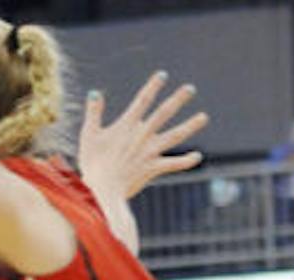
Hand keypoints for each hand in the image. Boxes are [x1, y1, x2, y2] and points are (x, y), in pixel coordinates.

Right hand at [78, 73, 208, 202]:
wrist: (104, 191)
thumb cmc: (93, 164)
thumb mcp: (89, 136)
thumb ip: (94, 113)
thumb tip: (94, 93)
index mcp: (126, 126)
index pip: (142, 101)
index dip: (152, 87)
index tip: (163, 75)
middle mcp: (142, 136)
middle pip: (163, 114)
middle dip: (177, 100)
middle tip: (190, 89)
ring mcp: (150, 152)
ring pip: (174, 136)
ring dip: (190, 126)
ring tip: (204, 117)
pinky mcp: (153, 168)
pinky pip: (173, 164)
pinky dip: (186, 161)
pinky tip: (197, 156)